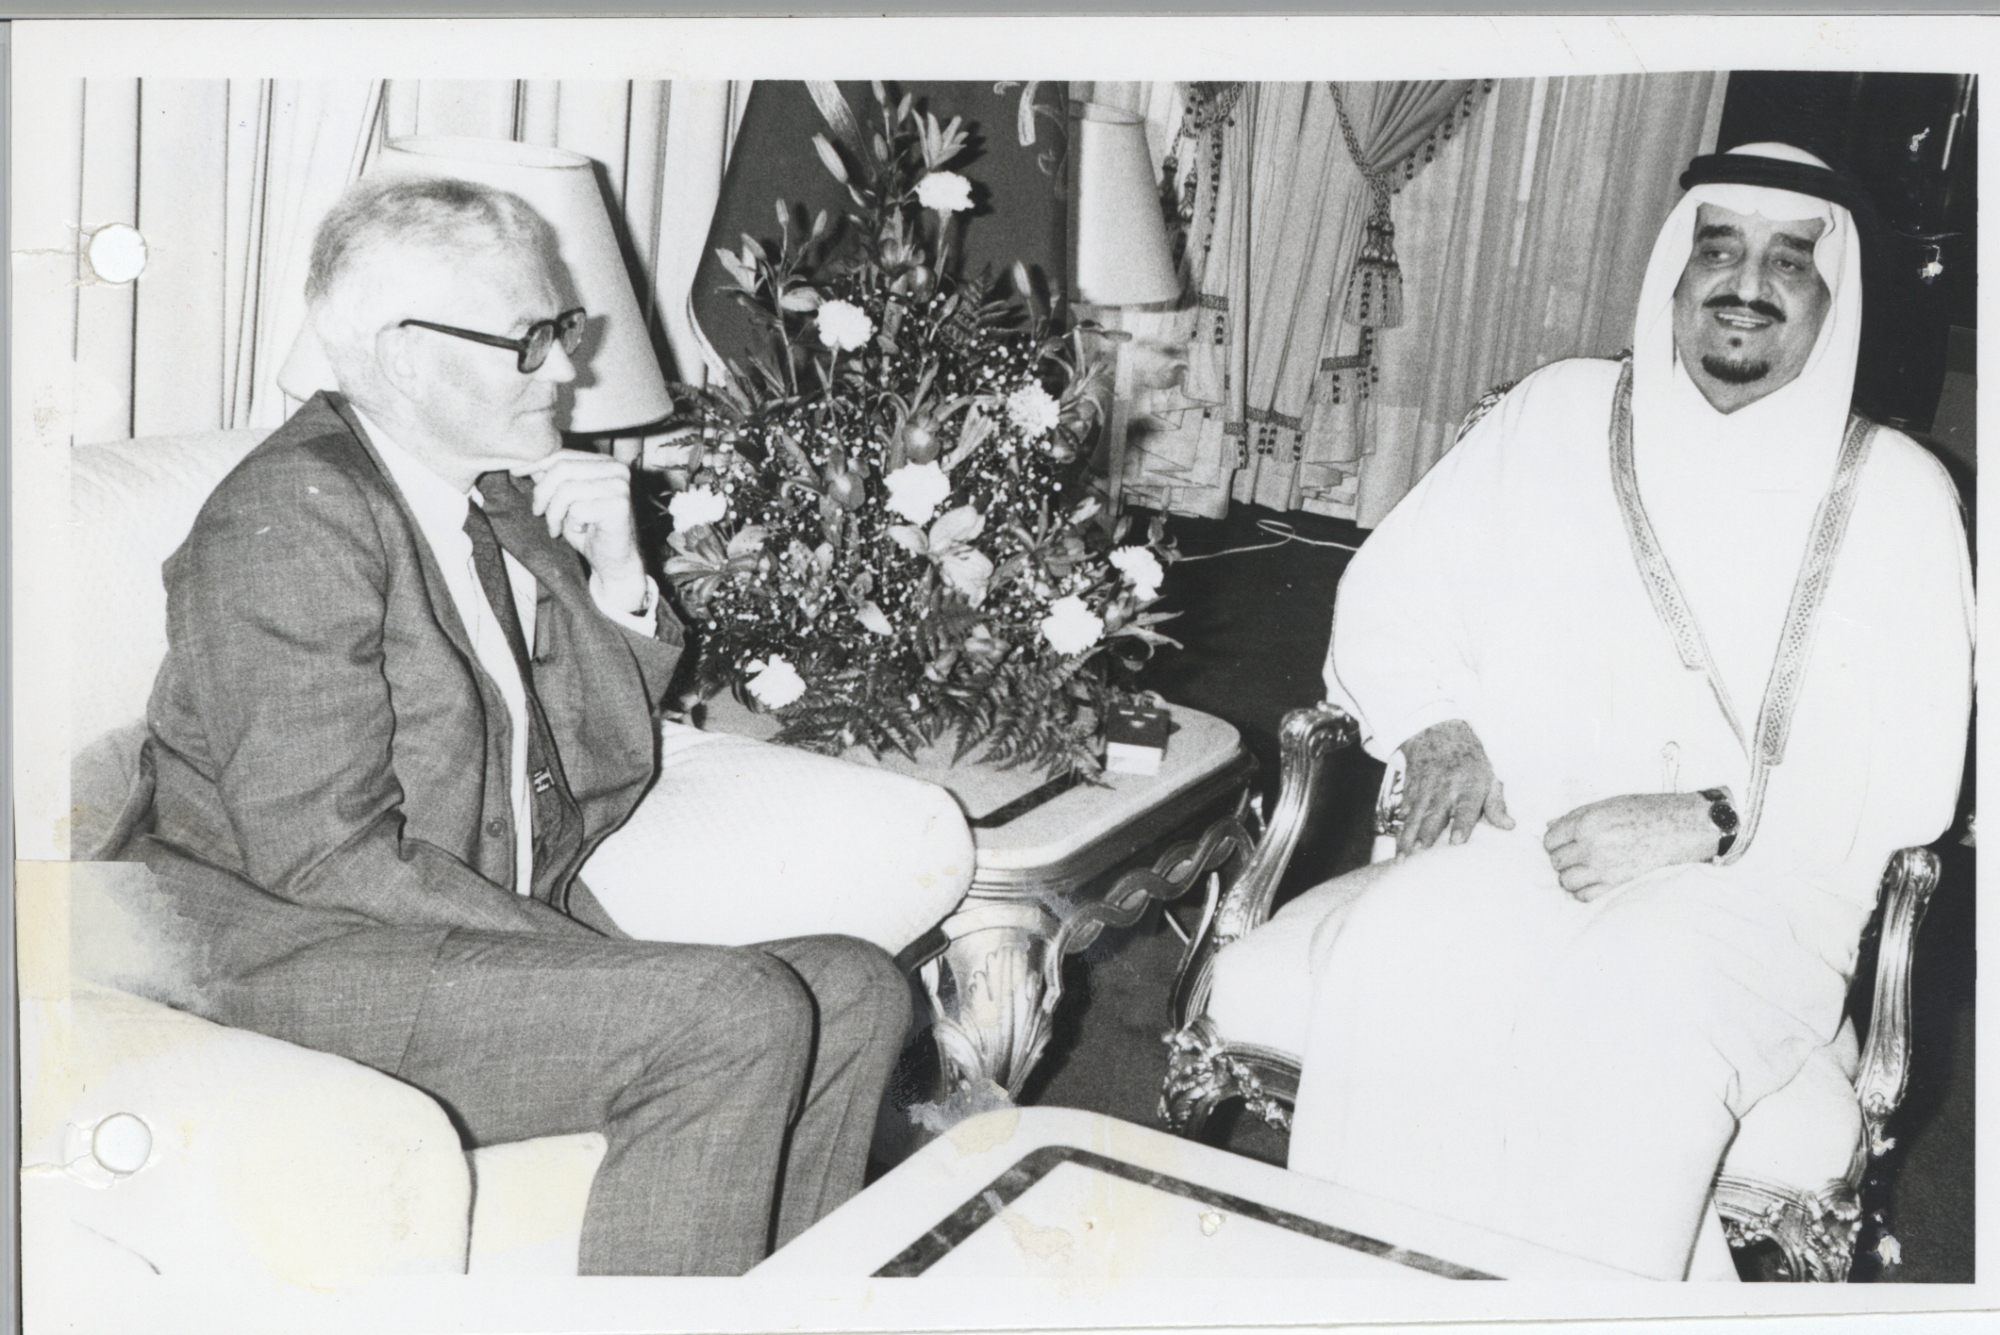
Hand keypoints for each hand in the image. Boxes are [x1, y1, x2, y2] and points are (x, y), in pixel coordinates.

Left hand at [512, 449, 647, 608]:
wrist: (616, 563)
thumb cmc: (591, 533)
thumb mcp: (565, 502)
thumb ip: (553, 481)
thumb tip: (528, 464)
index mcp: (605, 463)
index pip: (564, 455)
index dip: (537, 464)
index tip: (517, 473)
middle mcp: (616, 469)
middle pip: (563, 469)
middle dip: (542, 493)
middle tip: (538, 513)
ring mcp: (620, 486)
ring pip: (567, 490)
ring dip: (554, 513)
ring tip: (556, 528)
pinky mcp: (619, 505)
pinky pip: (578, 509)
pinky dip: (572, 524)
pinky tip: (581, 532)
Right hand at [1396, 719, 1513, 855]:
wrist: (1437, 735)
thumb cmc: (1469, 763)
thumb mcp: (1489, 778)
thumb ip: (1496, 805)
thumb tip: (1509, 826)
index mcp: (1467, 788)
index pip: (1465, 808)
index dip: (1461, 825)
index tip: (1457, 841)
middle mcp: (1444, 791)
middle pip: (1433, 816)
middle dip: (1424, 835)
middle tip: (1419, 853)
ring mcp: (1423, 792)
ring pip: (1414, 818)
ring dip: (1407, 839)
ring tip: (1402, 859)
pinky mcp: (1409, 794)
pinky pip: (1403, 815)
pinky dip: (1399, 831)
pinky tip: (1396, 849)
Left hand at [1542, 793, 1718, 900]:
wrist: (1678, 828)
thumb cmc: (1643, 811)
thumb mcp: (1607, 805)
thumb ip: (1575, 816)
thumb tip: (1550, 826)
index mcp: (1587, 823)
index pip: (1551, 840)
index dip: (1555, 841)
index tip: (1564, 842)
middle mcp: (1592, 846)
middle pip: (1556, 861)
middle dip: (1562, 858)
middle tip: (1575, 854)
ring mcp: (1603, 867)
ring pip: (1566, 881)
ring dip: (1570, 876)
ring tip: (1582, 868)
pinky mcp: (1616, 883)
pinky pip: (1585, 896)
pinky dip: (1583, 891)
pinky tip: (1592, 881)